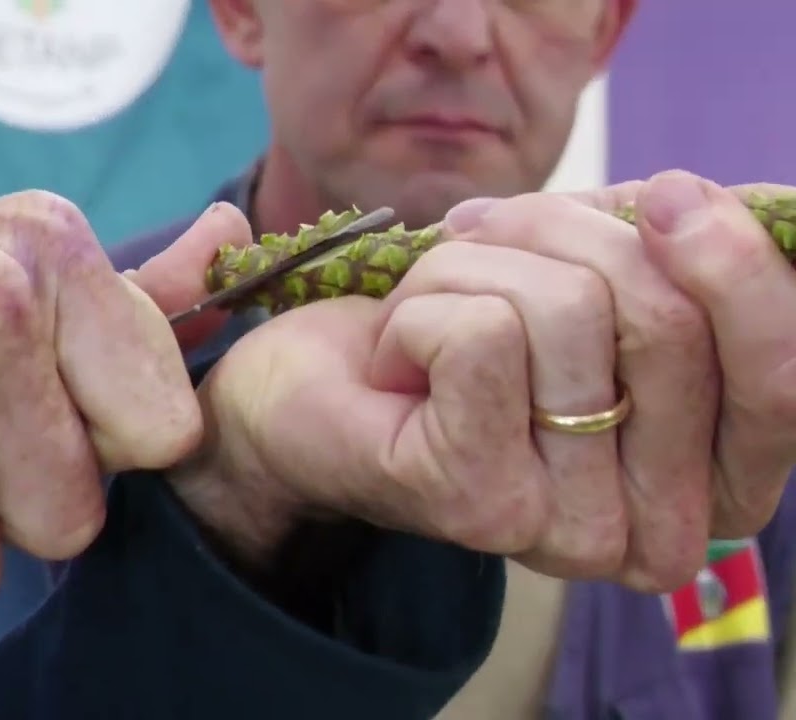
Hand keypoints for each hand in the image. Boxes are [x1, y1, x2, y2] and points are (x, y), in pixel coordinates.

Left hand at [170, 171, 793, 593]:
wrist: (305, 391)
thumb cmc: (452, 330)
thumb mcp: (583, 284)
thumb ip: (668, 265)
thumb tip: (715, 204)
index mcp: (704, 485)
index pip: (783, 378)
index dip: (741, 266)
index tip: (674, 195)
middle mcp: (650, 531)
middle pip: (666, 317)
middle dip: (562, 233)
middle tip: (488, 242)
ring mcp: (561, 527)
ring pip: (566, 309)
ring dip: (474, 265)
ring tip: (429, 311)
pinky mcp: (473, 498)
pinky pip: (483, 332)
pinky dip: (422, 302)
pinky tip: (395, 354)